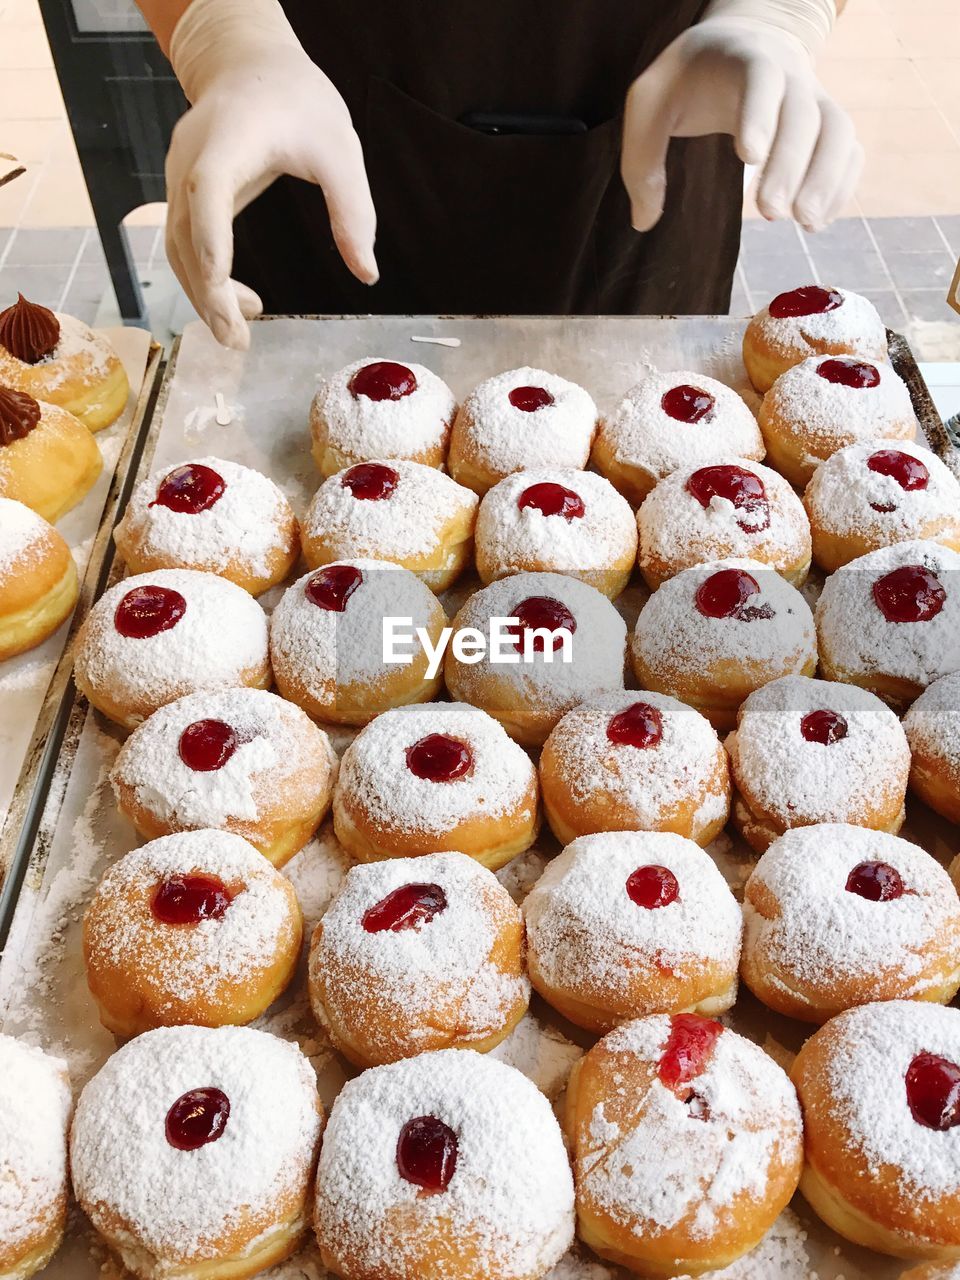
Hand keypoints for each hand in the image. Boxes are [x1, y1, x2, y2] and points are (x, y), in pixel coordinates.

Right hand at [165, 43, 376, 348]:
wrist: (249, 65)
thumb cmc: (297, 102)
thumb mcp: (340, 150)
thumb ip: (354, 211)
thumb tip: (368, 274)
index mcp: (229, 139)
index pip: (209, 189)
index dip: (211, 237)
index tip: (219, 282)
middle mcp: (191, 158)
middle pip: (186, 234)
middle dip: (207, 292)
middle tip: (236, 341)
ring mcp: (178, 176)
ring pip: (178, 246)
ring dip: (204, 295)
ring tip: (238, 335)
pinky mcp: (182, 192)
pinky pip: (185, 242)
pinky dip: (204, 277)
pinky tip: (238, 302)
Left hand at [622, 16, 861, 233]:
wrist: (741, 43)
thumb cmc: (687, 79)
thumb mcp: (648, 104)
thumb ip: (642, 159)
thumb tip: (644, 220)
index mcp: (744, 58)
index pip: (761, 77)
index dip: (759, 113)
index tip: (748, 157)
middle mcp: (790, 74)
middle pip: (804, 113)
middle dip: (791, 163)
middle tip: (769, 211)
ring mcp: (815, 98)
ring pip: (837, 131)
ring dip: (827, 178)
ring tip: (805, 223)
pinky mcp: (826, 124)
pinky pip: (848, 150)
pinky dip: (841, 184)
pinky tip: (817, 222)